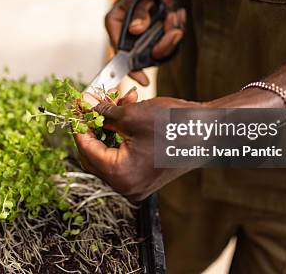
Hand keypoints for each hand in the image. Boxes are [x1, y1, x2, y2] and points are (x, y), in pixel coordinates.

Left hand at [74, 88, 197, 200]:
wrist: (210, 131)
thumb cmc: (176, 126)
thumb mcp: (132, 114)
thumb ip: (103, 112)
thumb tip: (85, 106)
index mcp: (121, 176)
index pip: (87, 151)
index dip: (79, 126)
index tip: (75, 108)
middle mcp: (127, 186)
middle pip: (96, 154)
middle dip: (94, 124)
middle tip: (90, 103)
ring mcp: (137, 182)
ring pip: (111, 150)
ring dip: (110, 123)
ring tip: (118, 98)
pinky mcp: (145, 174)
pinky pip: (124, 153)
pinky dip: (123, 132)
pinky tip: (128, 108)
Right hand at [106, 0, 186, 85]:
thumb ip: (140, 11)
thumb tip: (135, 29)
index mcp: (115, 22)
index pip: (119, 50)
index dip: (130, 67)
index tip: (143, 79)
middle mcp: (125, 33)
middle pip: (142, 55)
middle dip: (163, 44)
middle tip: (176, 29)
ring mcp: (140, 37)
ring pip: (158, 51)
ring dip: (172, 36)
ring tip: (177, 13)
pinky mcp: (153, 37)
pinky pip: (167, 44)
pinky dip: (176, 32)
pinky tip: (178, 14)